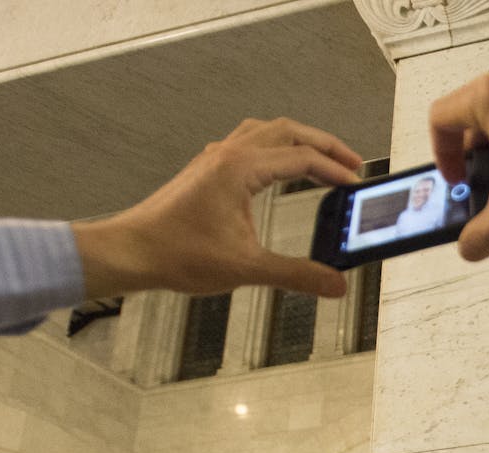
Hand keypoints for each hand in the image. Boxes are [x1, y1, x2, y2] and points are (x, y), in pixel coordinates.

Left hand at [73, 118, 362, 298]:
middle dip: (324, 145)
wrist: (132, 252)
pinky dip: (276, 146)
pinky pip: (250, 141)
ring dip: (299, 140)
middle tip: (352, 163)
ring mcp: (215, 159)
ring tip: (323, 160)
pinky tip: (280, 167)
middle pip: (288, 131)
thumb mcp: (246, 268)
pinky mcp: (207, 170)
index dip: (335, 172)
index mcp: (241, 168)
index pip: (302, 158)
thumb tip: (335, 284)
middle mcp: (228, 155)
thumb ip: (297, 274)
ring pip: (267, 131)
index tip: (356, 186)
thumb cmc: (176, 254)